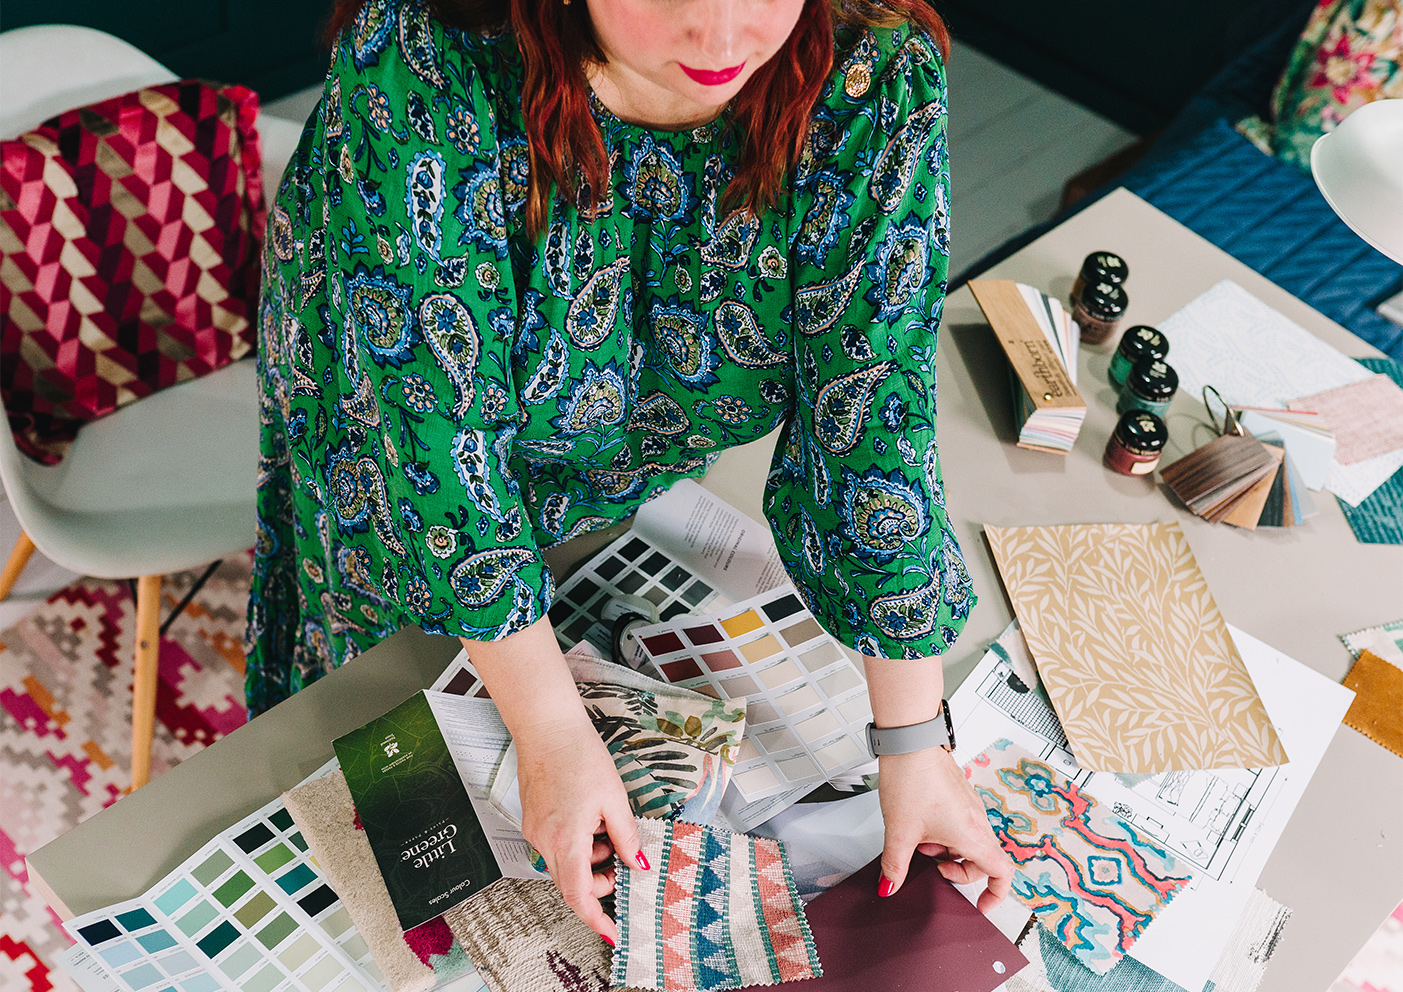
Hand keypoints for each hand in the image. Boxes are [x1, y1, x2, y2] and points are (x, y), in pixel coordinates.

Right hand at [514, 714, 647, 943]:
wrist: (546, 727)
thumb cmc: (578, 756)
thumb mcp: (614, 799)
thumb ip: (627, 837)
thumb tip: (638, 864)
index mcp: (567, 841)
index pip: (579, 896)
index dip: (596, 919)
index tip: (612, 932)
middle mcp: (545, 841)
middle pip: (571, 884)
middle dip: (598, 883)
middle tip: (620, 865)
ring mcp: (534, 831)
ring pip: (564, 863)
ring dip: (589, 859)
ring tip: (606, 827)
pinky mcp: (532, 819)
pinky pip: (556, 845)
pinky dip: (576, 843)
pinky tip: (589, 818)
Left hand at [876, 746, 1014, 912]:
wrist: (910, 741)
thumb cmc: (912, 779)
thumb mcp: (899, 831)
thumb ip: (895, 865)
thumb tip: (889, 886)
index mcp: (972, 834)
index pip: (1002, 873)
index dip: (996, 895)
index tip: (980, 905)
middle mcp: (978, 820)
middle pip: (982, 860)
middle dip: (957, 871)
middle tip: (932, 867)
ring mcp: (970, 805)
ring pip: (967, 841)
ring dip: (946, 850)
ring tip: (919, 839)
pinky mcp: (960, 794)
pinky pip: (960, 824)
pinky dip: (943, 832)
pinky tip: (918, 823)